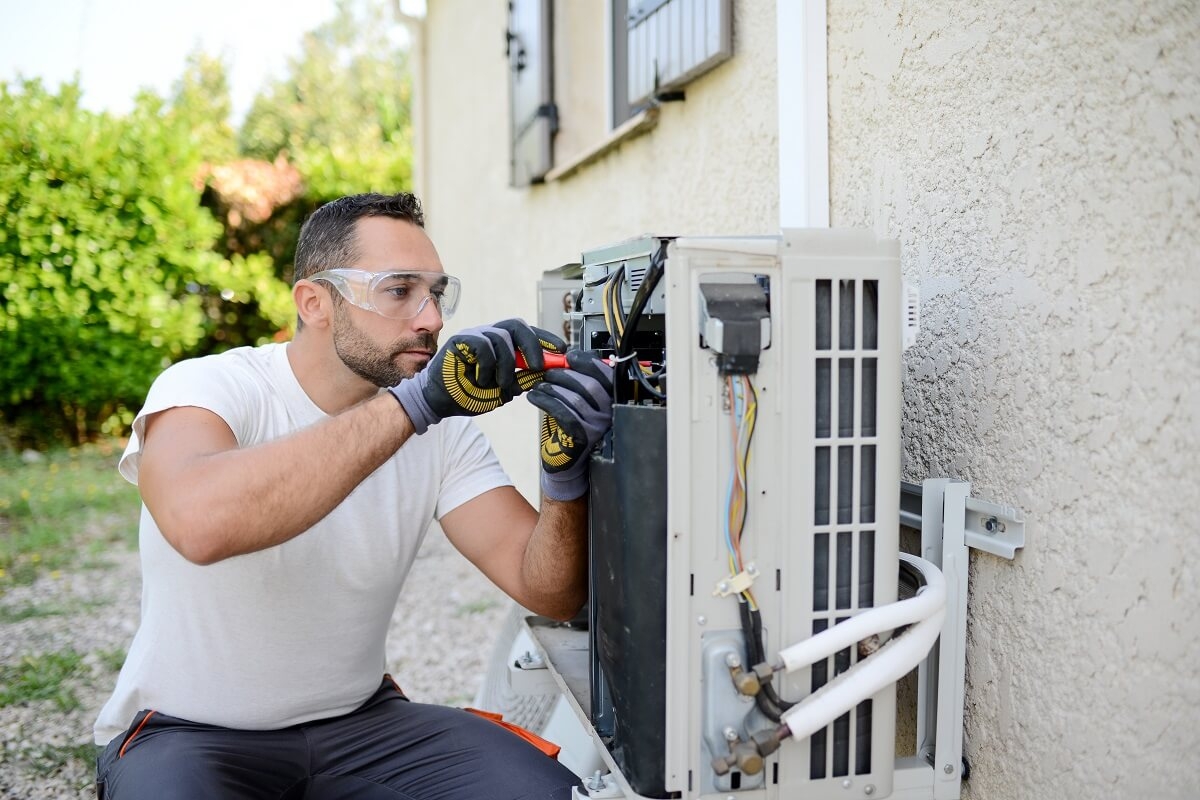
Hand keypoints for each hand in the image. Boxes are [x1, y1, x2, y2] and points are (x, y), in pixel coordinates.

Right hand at [390, 319, 565, 433]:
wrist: (439, 402)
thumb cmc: (469, 395)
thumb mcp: (503, 390)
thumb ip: (522, 380)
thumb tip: (545, 373)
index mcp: (501, 345)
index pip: (527, 333)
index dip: (546, 339)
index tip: (562, 350)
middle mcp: (488, 335)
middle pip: (517, 325)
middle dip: (533, 344)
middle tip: (539, 366)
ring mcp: (474, 335)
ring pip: (501, 337)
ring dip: (506, 365)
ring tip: (500, 384)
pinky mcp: (460, 340)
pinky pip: (483, 345)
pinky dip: (487, 365)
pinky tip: (481, 379)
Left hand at [526, 350, 613, 500]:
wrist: (566, 460)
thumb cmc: (570, 426)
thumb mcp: (578, 400)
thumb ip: (577, 380)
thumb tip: (564, 357)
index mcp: (611, 399)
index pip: (606, 374)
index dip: (587, 361)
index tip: (569, 356)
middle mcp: (608, 413)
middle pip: (590, 384)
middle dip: (564, 374)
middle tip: (547, 373)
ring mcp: (596, 426)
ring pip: (574, 398)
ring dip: (552, 387)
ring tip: (538, 386)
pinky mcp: (580, 437)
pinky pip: (562, 413)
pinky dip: (545, 401)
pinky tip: (534, 397)